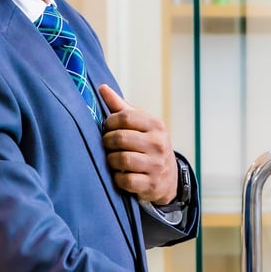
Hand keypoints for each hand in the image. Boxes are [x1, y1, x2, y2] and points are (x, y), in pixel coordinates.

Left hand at [98, 85, 177, 204]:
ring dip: (111, 160)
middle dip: (108, 142)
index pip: (125, 117)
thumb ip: (121, 107)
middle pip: (120, 138)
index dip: (110, 122)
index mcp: (156, 126)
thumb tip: (102, 87)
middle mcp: (158, 144)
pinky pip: (124, 180)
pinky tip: (120, 174)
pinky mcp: (151, 184)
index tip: (108, 127)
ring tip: (113, 159)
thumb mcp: (140, 125)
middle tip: (108, 144)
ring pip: (121, 159)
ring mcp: (156, 165)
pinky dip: (117, 178)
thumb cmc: (148, 145)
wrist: (169, 177)